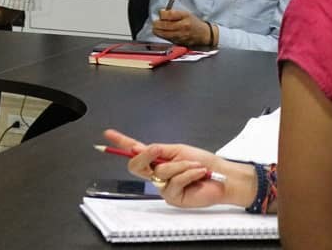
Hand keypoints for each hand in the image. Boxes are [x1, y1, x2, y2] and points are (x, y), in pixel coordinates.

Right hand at [103, 129, 250, 209]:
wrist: (223, 177)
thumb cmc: (205, 162)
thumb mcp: (179, 150)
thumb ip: (158, 150)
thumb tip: (139, 148)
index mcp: (157, 159)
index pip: (135, 151)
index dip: (120, 142)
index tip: (108, 133)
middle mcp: (157, 173)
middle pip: (136, 166)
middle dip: (146, 155)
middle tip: (157, 150)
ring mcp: (163, 187)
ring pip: (161, 172)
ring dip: (181, 166)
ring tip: (196, 166)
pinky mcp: (172, 197)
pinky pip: (174, 182)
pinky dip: (188, 174)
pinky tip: (198, 174)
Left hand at [152, 9, 210, 46]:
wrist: (203, 34)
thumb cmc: (193, 23)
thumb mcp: (185, 13)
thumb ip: (173, 13)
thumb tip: (161, 13)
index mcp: (185, 17)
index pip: (168, 14)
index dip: (161, 13)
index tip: (160, 13)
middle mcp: (182, 26)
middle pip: (163, 25)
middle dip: (156, 23)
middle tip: (155, 21)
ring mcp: (180, 35)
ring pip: (163, 33)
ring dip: (157, 30)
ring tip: (157, 27)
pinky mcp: (178, 42)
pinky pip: (166, 38)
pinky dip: (162, 35)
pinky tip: (163, 32)